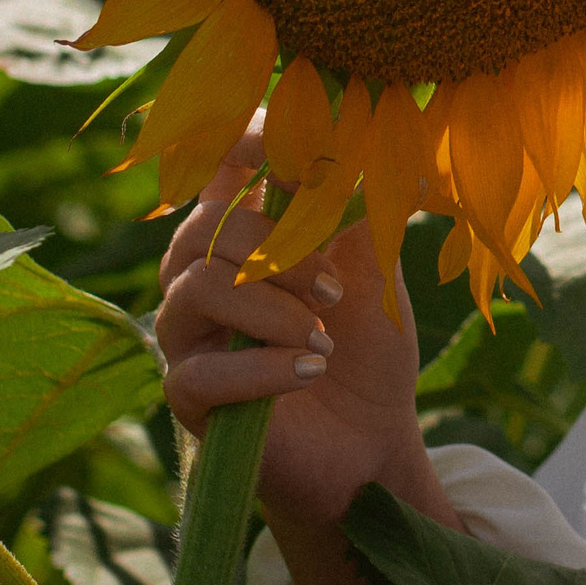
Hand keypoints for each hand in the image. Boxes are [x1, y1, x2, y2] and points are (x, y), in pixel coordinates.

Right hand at [155, 120, 441, 527]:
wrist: (372, 440)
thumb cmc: (366, 347)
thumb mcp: (373, 272)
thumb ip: (367, 213)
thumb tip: (398, 156)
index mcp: (243, 234)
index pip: (218, 169)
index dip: (240, 144)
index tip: (285, 144)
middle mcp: (200, 275)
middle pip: (209, 226)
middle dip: (283, 253)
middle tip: (335, 293)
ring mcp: (187, 336)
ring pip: (197, 287)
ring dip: (273, 310)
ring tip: (324, 339)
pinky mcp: (188, 398)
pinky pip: (201, 370)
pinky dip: (263, 368)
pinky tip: (309, 371)